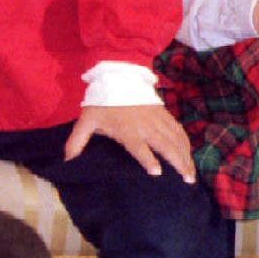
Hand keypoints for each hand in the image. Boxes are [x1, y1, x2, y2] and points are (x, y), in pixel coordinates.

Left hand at [65, 103, 197, 182]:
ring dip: (185, 156)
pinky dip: (186, 143)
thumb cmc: (103, 102)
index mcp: (128, 130)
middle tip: (188, 180)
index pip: (140, 147)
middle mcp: (147, 127)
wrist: (120, 76)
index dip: (148, 160)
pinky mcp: (165, 115)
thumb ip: (77, 141)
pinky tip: (189, 153)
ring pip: (176, 140)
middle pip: (166, 146)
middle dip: (178, 163)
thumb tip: (67, 162)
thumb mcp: (86, 121)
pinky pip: (179, 131)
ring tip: (192, 173)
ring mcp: (158, 120)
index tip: (157, 174)